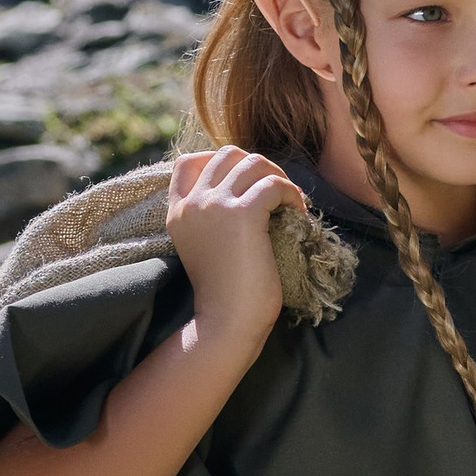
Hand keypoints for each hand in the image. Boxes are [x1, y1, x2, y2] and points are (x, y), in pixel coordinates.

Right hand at [165, 145, 299, 357]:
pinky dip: (291, 193)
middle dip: (257, 166)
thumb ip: (211, 218)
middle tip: (275, 192)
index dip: (220, 162)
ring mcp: (215, 205)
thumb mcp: (205, 247)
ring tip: (290, 202)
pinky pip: (274, 184)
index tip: (244, 183)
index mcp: (176, 211)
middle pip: (226, 153)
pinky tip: (299, 213)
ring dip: (277, 177)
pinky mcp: (243, 214)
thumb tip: (246, 190)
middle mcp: (191, 203)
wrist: (227, 322)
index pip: (187, 161)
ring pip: (252, 162)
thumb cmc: (224, 294)